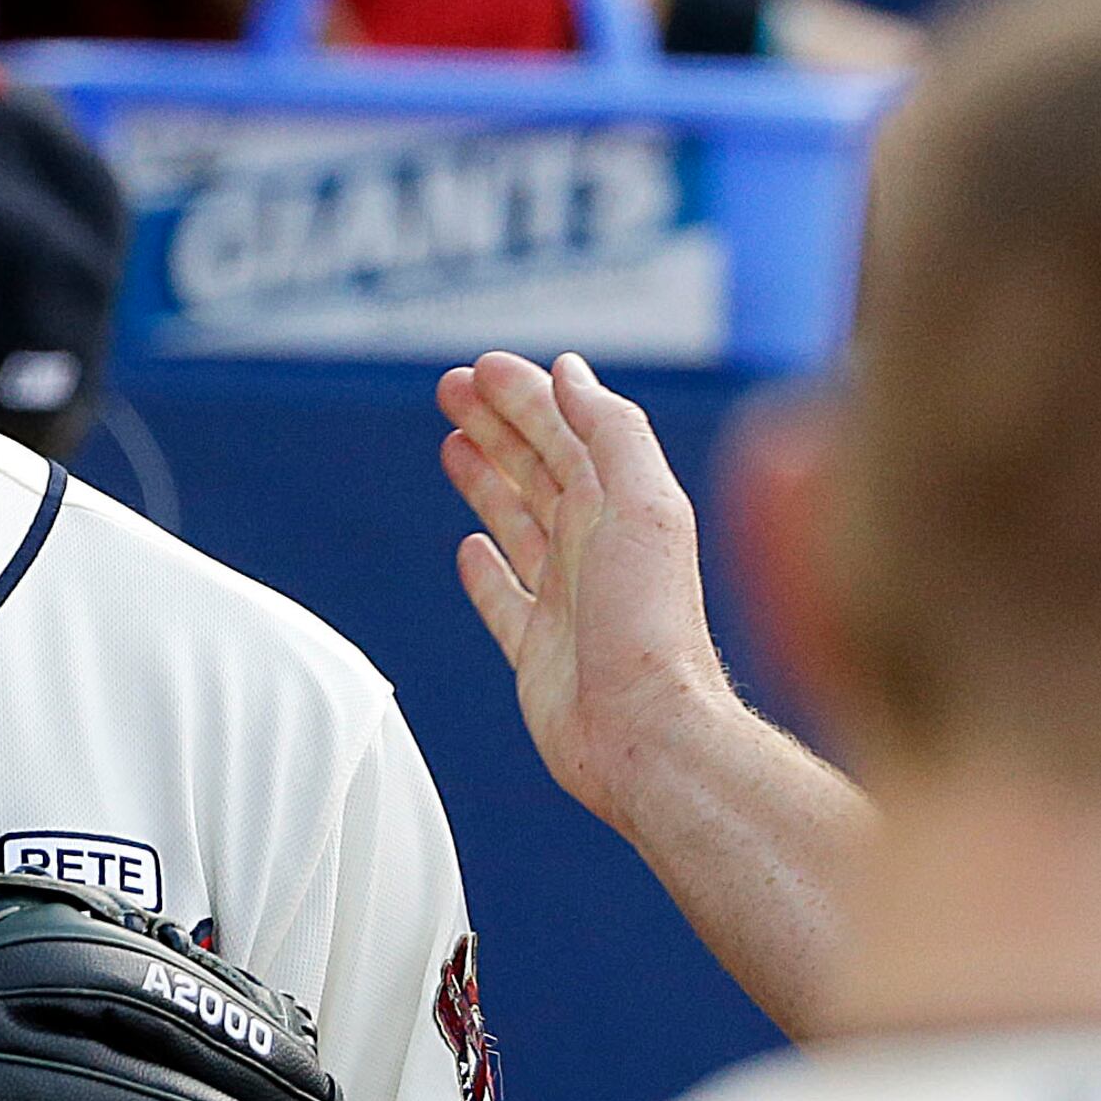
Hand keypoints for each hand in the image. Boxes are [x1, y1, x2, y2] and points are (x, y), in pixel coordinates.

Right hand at [437, 351, 735, 835]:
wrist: (646, 733)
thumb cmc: (651, 623)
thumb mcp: (642, 504)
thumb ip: (611, 431)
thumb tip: (570, 371)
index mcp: (618, 506)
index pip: (564, 432)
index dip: (522, 396)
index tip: (478, 367)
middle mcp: (592, 546)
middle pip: (537, 467)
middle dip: (497, 424)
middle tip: (450, 389)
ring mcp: (564, 598)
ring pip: (517, 521)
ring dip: (487, 480)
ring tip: (452, 445)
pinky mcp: (537, 651)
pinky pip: (503, 600)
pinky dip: (485, 570)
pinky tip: (471, 548)